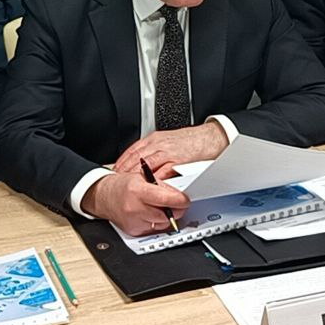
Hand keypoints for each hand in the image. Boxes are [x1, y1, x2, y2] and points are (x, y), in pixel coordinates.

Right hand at [80, 173, 189, 235]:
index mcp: (138, 190)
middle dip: (175, 209)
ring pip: (162, 224)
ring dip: (166, 217)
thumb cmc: (122, 185)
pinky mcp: (133, 231)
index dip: (180, 200)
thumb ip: (161, 185)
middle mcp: (135, 208)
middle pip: (167, 215)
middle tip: (177, 204)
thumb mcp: (142, 177)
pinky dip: (156, 223)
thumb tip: (178, 194)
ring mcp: (133, 221)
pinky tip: (151, 214)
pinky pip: (153, 230)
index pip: (166, 199)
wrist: (103, 196)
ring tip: (160, 207)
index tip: (185, 200)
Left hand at [113, 121, 228, 178]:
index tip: (114, 171)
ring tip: (128, 186)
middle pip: (136, 158)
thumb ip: (155, 150)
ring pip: (146, 164)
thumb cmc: (191, 141)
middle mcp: (159, 144)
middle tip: (116, 181)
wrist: (210, 137)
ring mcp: (168, 152)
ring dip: (136, 176)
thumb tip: (142, 162)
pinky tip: (148, 187)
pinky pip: (163, 172)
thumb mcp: (168, 141)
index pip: (133, 150)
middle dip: (125, 170)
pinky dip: (154, 180)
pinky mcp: (178, 161)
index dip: (122, 161)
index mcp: (155, 139)